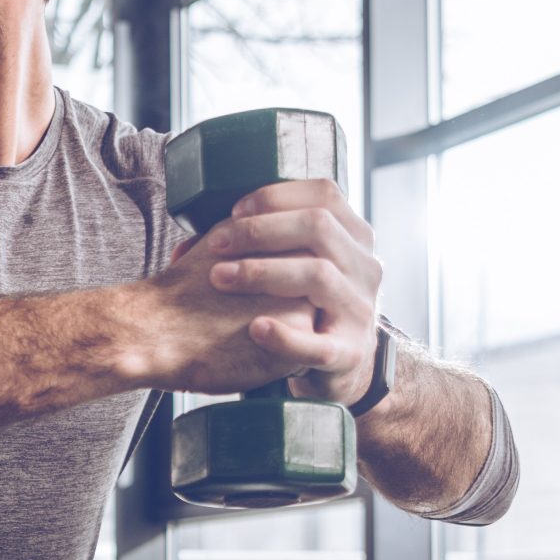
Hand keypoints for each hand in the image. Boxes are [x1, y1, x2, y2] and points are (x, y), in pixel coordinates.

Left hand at [200, 180, 383, 404]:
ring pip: (318, 275)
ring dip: (262, 272)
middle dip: (260, 231)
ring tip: (219, 278)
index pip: (325, 195)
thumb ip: (266, 245)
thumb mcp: (302, 266)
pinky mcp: (348, 352)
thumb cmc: (307, 306)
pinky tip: (255, 328)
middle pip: (319, 227)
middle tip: (217, 244)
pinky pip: (318, 344)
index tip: (234, 211)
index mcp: (354, 238)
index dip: (277, 197)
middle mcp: (365, 267)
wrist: (342, 364)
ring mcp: (360, 309)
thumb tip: (194, 243)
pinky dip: (285, 336)